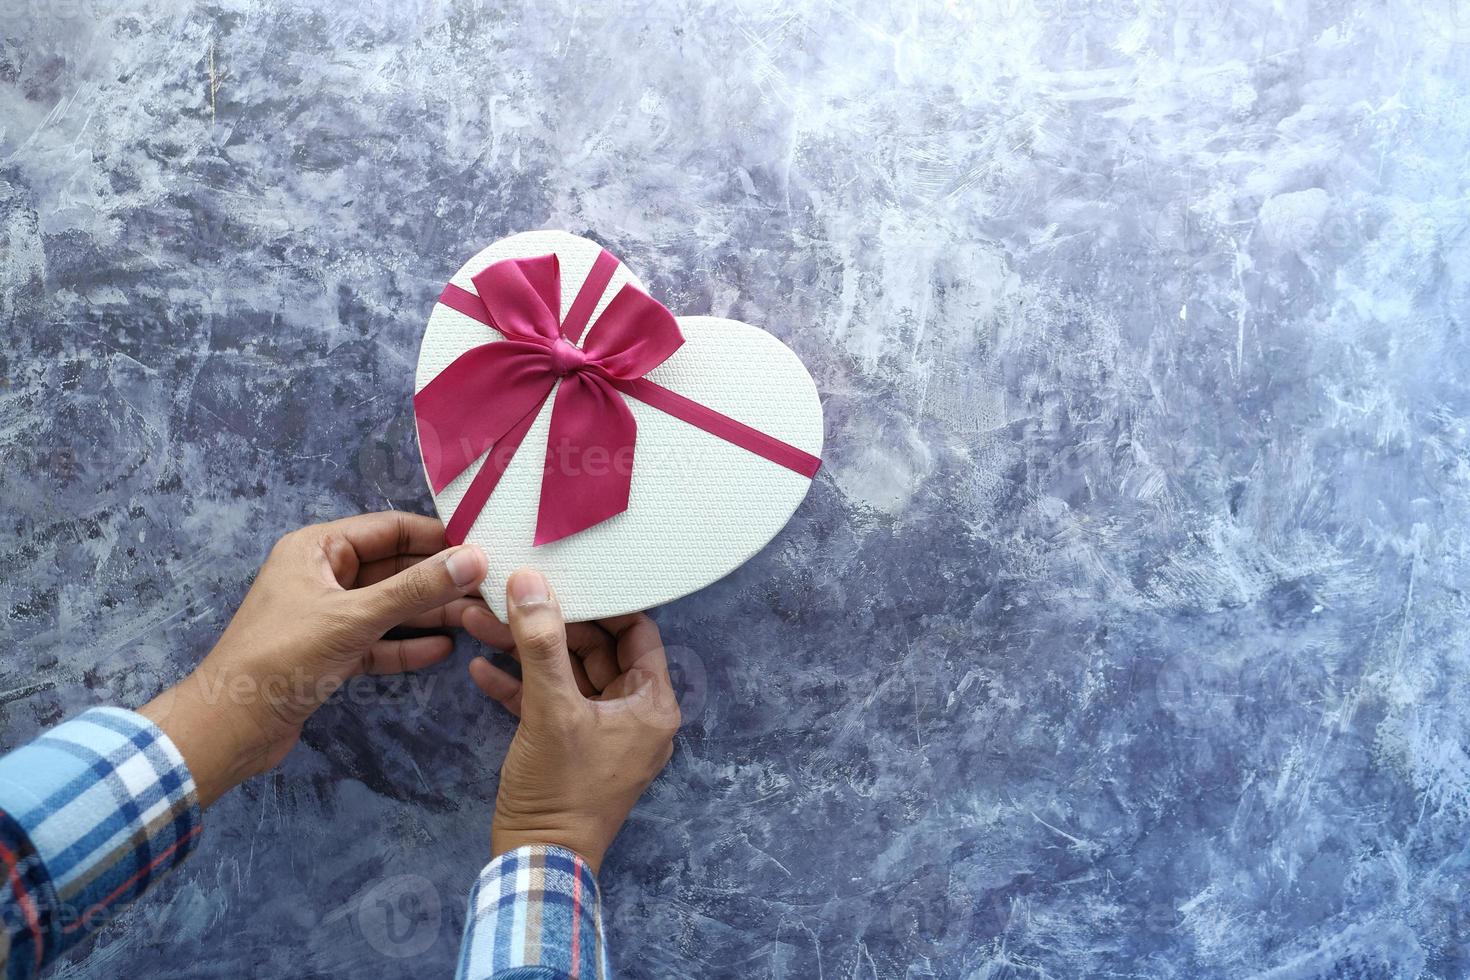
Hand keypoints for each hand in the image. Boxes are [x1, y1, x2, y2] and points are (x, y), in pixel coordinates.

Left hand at [140, 512, 487, 806]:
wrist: (231, 726)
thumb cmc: (283, 657)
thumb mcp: (354, 617)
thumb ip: (416, 588)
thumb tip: (475, 558)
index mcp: (318, 548)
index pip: (390, 528)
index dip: (437, 536)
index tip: (484, 547)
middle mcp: (323, 575)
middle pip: (394, 567)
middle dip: (440, 578)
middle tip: (491, 587)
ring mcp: (328, 615)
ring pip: (390, 606)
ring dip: (430, 612)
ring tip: (479, 618)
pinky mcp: (332, 653)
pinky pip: (380, 640)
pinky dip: (408, 644)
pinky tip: (445, 648)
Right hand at [462, 569, 679, 872]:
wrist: (536, 863)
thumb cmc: (561, 791)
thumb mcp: (550, 709)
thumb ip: (541, 643)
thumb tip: (531, 583)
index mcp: (651, 704)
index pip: (636, 633)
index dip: (602, 604)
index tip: (565, 579)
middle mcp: (633, 715)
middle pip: (594, 650)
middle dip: (546, 625)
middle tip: (507, 598)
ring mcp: (600, 733)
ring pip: (564, 675)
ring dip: (524, 652)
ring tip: (479, 623)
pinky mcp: (569, 748)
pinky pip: (548, 704)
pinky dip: (519, 686)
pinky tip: (480, 668)